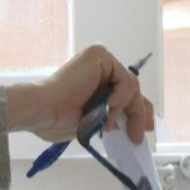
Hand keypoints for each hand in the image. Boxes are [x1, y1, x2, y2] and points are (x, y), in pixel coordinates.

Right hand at [6, 44, 154, 143]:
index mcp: (95, 79)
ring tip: (107, 123)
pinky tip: (107, 108)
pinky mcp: (100, 56)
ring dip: (123, 110)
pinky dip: (120, 98)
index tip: (145, 129)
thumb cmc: (58, 119)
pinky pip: (124, 80)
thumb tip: (130, 127)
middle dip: (140, 112)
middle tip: (140, 133)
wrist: (44, 112)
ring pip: (130, 87)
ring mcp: (101, 59)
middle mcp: (99, 66)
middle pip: (132, 88)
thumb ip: (111, 118)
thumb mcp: (94, 121)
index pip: (126, 92)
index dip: (139, 111)